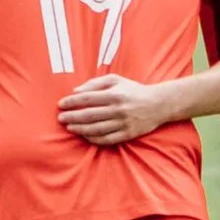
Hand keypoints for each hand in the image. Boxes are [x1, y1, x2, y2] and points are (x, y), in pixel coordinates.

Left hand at [57, 74, 171, 146]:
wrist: (158, 104)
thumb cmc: (133, 90)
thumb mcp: (116, 80)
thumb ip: (95, 83)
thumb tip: (75, 91)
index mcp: (114, 94)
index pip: (88, 98)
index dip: (72, 102)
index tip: (61, 104)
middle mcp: (118, 109)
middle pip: (89, 115)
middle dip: (72, 117)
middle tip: (60, 118)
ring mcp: (123, 123)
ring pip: (96, 129)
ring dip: (80, 129)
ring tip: (69, 127)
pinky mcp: (128, 134)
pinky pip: (107, 139)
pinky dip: (93, 139)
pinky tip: (84, 135)